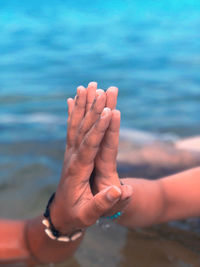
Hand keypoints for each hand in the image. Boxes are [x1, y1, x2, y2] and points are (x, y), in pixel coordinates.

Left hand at [50, 86, 121, 234]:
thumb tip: (118, 190)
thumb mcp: (89, 215)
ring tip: (88, 86)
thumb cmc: (78, 214)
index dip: (99, 128)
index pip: (90, 145)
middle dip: (93, 108)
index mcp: (78, 170)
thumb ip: (102, 204)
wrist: (62, 214)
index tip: (109, 111)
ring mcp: (70, 152)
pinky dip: (73, 113)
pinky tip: (73, 99)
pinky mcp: (71, 151)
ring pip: (76, 124)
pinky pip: (71, 128)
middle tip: (101, 88)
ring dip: (83, 105)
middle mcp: (72, 157)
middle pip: (83, 128)